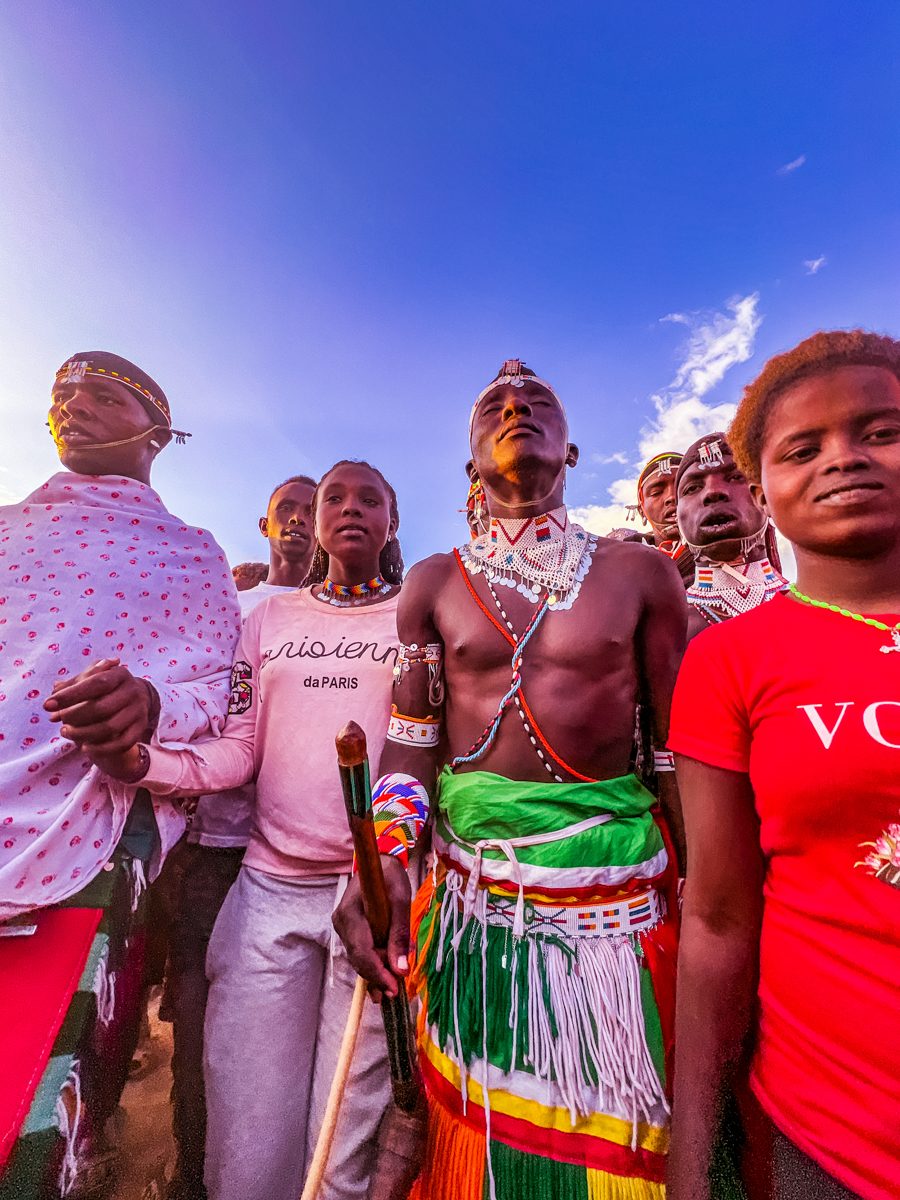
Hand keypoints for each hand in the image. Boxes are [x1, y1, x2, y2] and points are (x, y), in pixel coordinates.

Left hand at [44, 658, 157, 759]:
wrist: (137, 697)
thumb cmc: (107, 687)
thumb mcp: (92, 678)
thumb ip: (73, 684)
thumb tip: (55, 692)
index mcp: (119, 674)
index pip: (95, 683)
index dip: (70, 695)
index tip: (48, 705)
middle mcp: (133, 691)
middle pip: (102, 708)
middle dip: (75, 716)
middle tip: (59, 721)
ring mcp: (138, 711)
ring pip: (110, 728)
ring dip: (83, 734)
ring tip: (66, 733)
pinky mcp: (140, 729)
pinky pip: (122, 744)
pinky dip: (101, 749)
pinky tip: (85, 747)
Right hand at [332, 856, 412, 999]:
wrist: (378, 861)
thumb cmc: (390, 876)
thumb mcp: (401, 900)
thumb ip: (400, 934)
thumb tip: (401, 969)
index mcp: (350, 912)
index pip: (361, 951)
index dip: (377, 973)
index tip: (394, 987)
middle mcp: (341, 922)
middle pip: (358, 959)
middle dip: (377, 977)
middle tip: (398, 990)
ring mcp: (343, 927)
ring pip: (359, 958)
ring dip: (377, 971)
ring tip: (395, 983)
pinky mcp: (349, 930)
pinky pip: (361, 951)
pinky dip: (374, 962)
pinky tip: (387, 972)